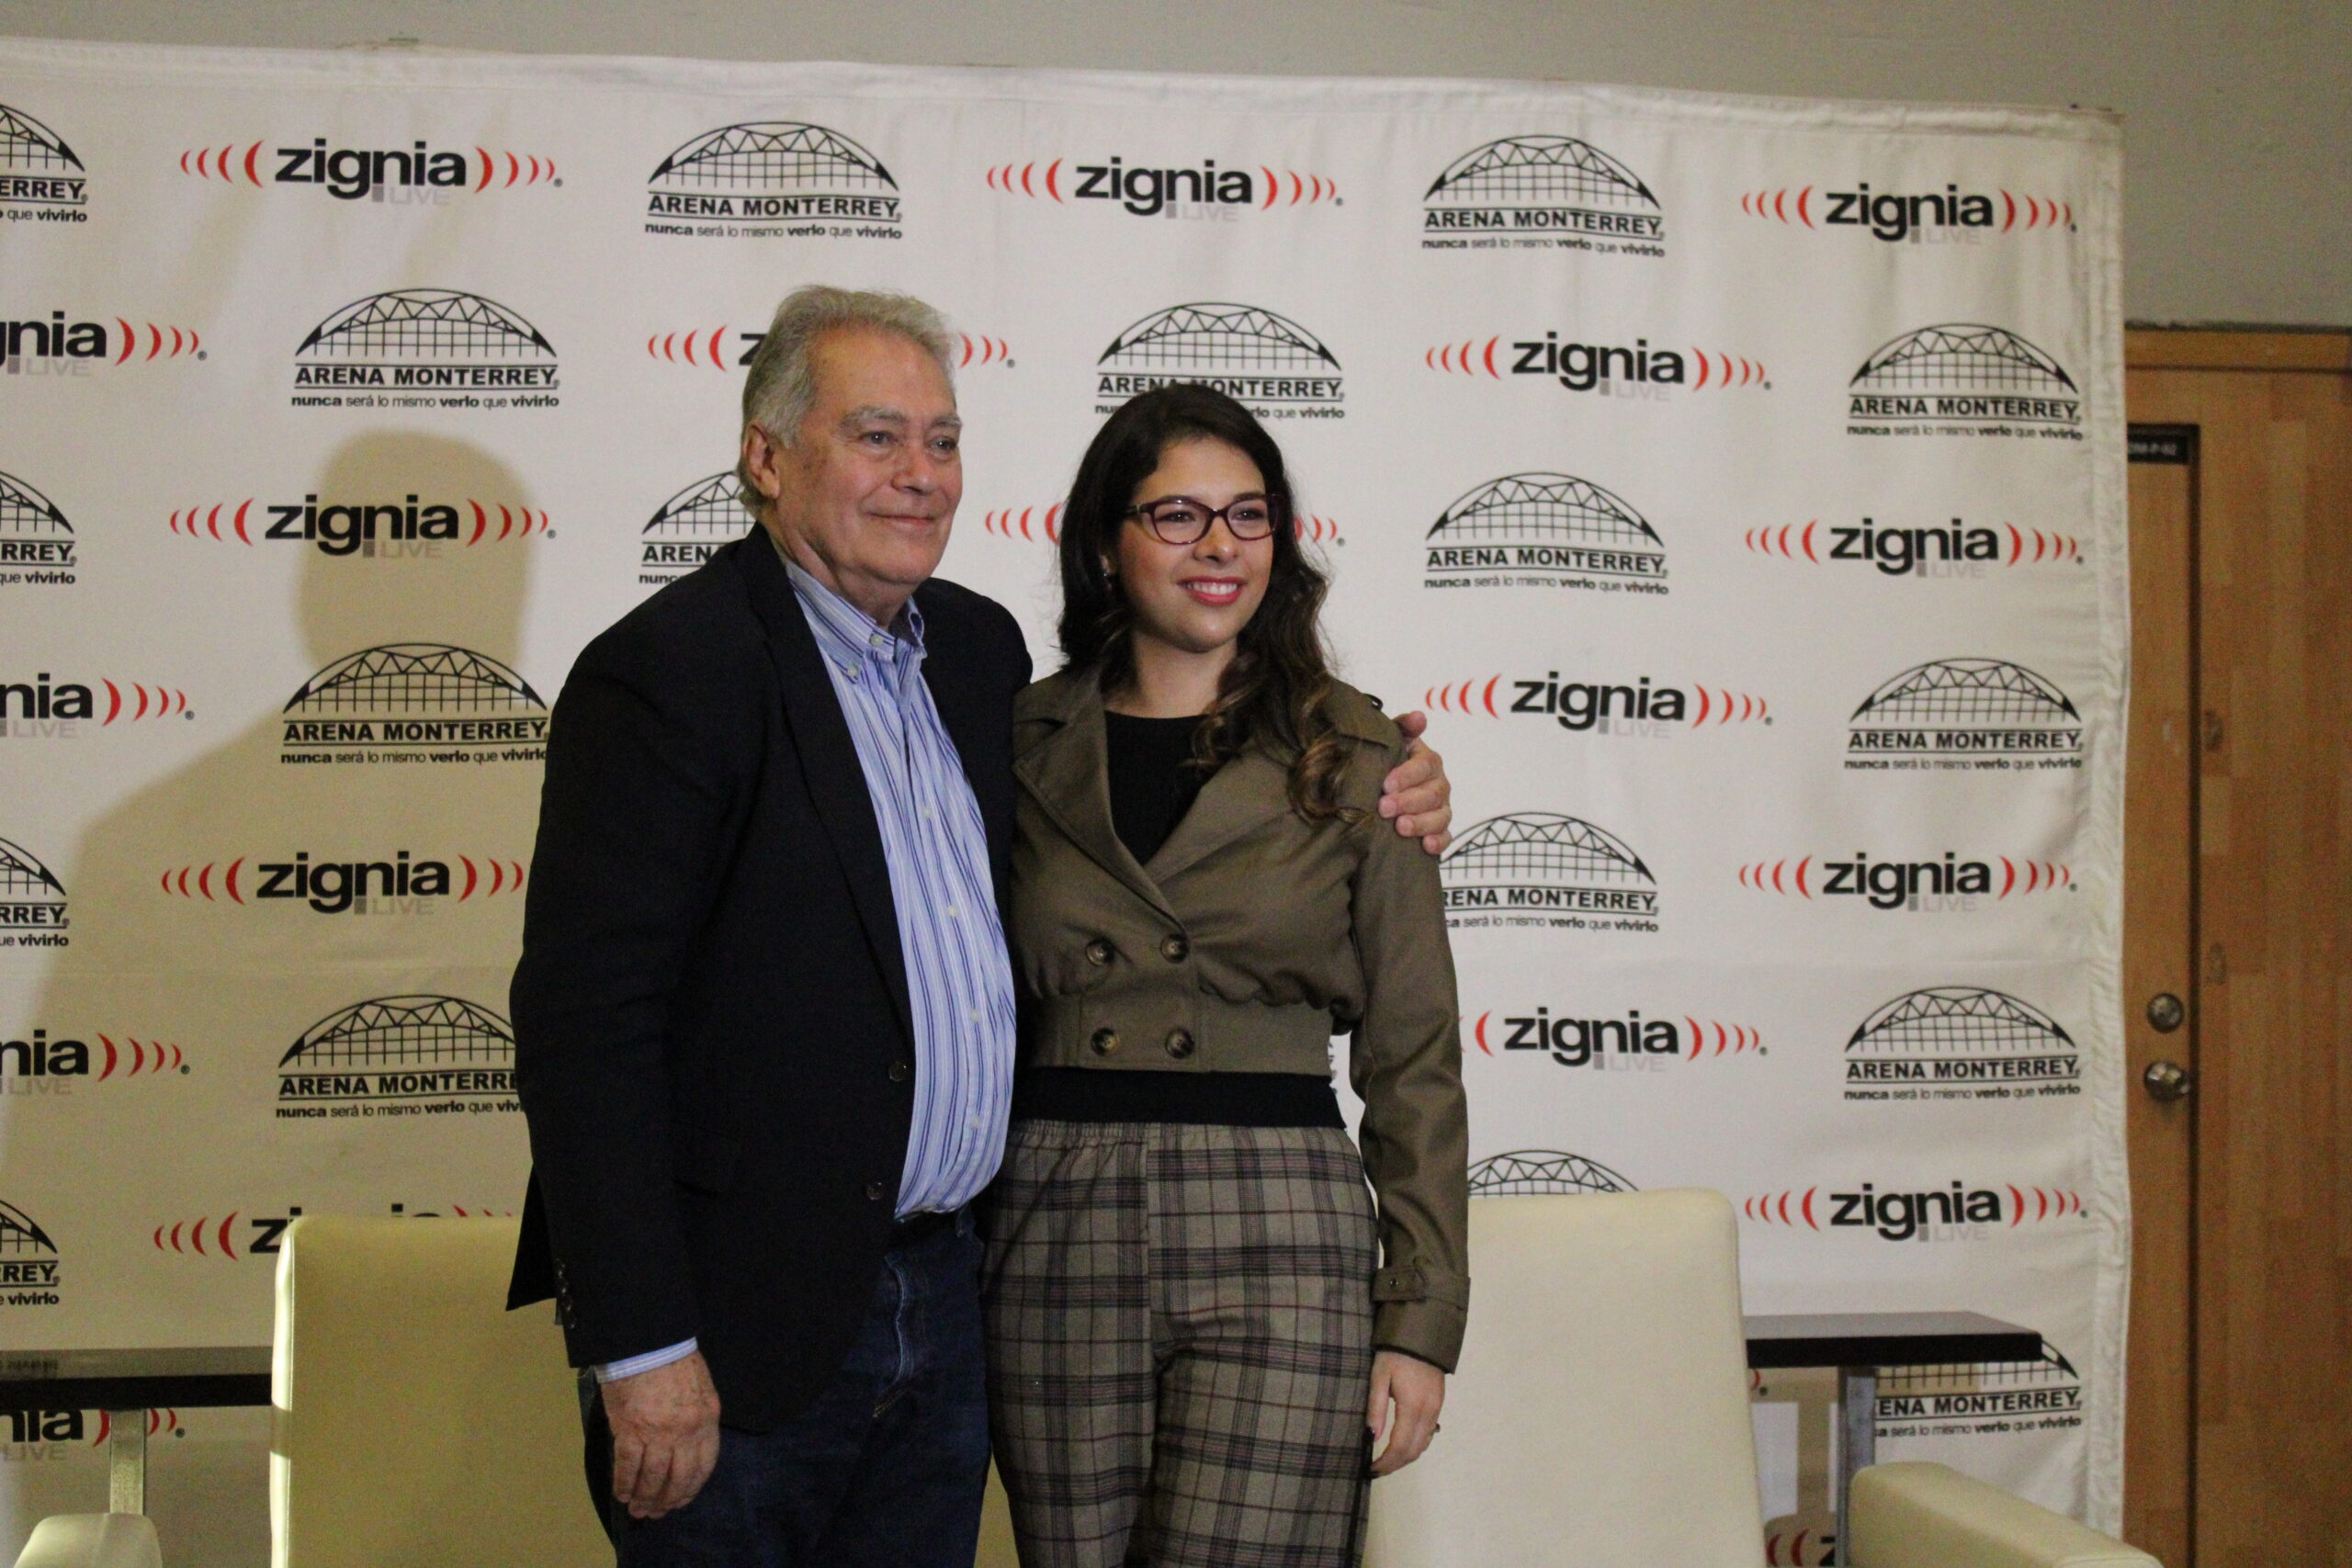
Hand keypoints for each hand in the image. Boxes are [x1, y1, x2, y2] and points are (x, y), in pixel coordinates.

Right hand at [603, 1350, 721, 1519]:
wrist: (647, 1342)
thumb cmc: (674, 1361)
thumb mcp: (701, 1389)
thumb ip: (697, 1419)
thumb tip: (687, 1448)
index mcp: (707, 1419)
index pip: (704, 1465)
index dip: (691, 1488)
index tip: (681, 1500)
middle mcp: (686, 1431)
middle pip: (679, 1477)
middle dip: (667, 1500)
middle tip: (656, 1513)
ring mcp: (657, 1432)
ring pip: (653, 1477)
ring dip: (644, 1497)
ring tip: (638, 1509)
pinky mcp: (630, 1429)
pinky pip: (628, 1465)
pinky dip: (624, 1483)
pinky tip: (622, 1494)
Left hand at [1366, 1349, 1445, 1474]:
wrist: (1423, 1335)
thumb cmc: (1395, 1353)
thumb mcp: (1379, 1376)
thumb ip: (1377, 1407)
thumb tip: (1372, 1437)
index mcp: (1412, 1407)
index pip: (1400, 1446)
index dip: (1385, 1462)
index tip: (1370, 1469)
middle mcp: (1428, 1413)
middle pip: (1413, 1451)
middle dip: (1395, 1465)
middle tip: (1376, 1469)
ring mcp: (1436, 1409)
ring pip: (1423, 1445)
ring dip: (1406, 1457)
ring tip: (1386, 1460)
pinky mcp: (1439, 1405)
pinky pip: (1429, 1434)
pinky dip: (1416, 1445)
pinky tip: (1403, 1444)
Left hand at [1380, 712, 1453, 854]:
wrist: (1382, 789)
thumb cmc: (1387, 762)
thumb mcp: (1392, 742)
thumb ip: (1403, 728)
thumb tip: (1419, 716)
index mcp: (1427, 761)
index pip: (1425, 765)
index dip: (1407, 775)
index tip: (1386, 784)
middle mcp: (1438, 783)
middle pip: (1432, 793)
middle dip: (1408, 801)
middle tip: (1384, 807)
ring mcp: (1441, 807)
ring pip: (1440, 816)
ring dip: (1421, 822)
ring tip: (1400, 828)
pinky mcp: (1440, 830)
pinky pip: (1446, 837)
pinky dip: (1438, 842)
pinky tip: (1426, 846)